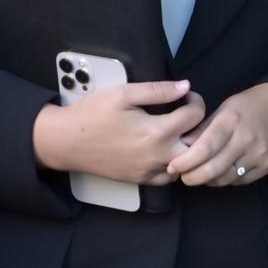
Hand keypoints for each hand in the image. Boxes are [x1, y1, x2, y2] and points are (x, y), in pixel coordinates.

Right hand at [33, 79, 204, 185]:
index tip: (187, 95)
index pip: (194, 116)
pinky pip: (168, 178)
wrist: (67, 141)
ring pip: (186, 164)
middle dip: (199, 127)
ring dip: (189, 147)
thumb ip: (157, 90)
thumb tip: (185, 86)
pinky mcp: (140, 180)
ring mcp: (149, 171)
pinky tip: (167, 149)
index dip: (196, 101)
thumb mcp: (124, 93)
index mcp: (156, 132)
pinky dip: (175, 164)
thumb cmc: (94, 113)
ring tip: (181, 130)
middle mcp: (157, 156)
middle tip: (190, 114)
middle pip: (198, 145)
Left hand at [166, 82, 267, 186]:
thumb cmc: (251, 105)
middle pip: (213, 168)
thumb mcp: (226, 107)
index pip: (205, 147)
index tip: (173, 166)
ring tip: (198, 174)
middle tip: (182, 176)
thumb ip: (205, 127)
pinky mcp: (266, 167)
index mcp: (231, 120)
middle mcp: (245, 139)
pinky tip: (218, 173)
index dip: (186, 161)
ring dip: (207, 180)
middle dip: (192, 176)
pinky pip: (239, 181)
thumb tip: (183, 145)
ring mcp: (258, 155)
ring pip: (225, 178)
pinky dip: (225, 180)